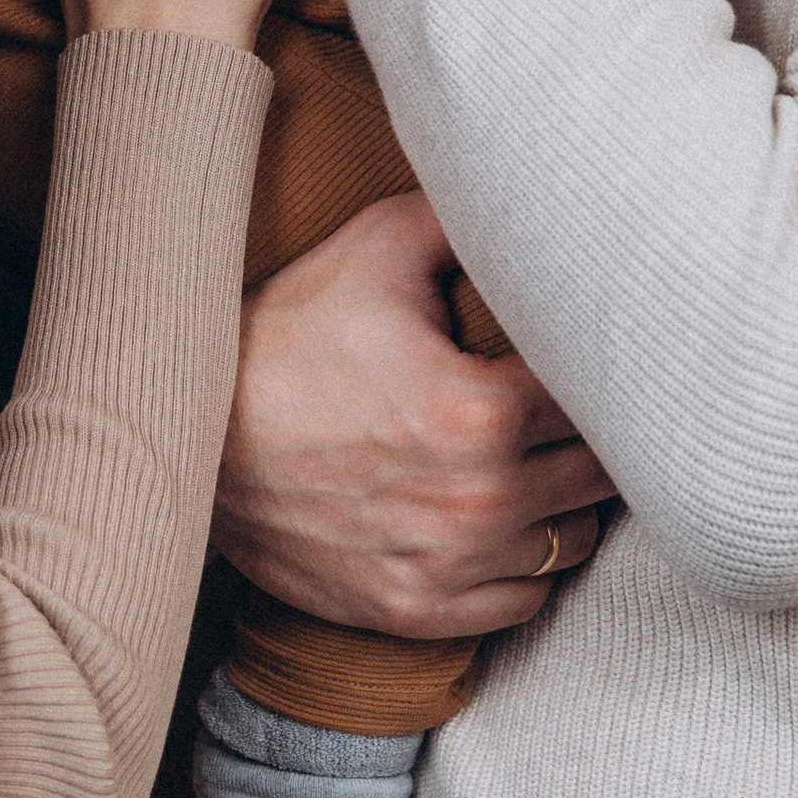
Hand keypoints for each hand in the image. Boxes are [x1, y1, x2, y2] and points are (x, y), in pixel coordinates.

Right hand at [215, 193, 612, 636]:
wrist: (191, 439)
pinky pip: (522, 603)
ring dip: (566, 504)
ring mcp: (449, 564)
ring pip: (570, 544)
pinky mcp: (415, 609)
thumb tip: (533, 188)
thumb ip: (469, 218)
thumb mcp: (377, 248)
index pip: (603, 400)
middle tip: (578, 407)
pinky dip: (524, 567)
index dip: (607, 373)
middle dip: (598, 437)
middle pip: (601, 476)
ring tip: (544, 464)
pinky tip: (505, 523)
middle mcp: (479, 500)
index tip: (597, 355)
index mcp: (482, 411)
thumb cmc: (286, 336)